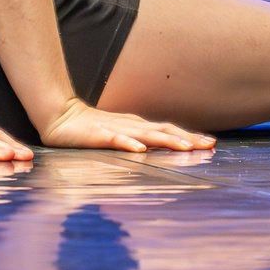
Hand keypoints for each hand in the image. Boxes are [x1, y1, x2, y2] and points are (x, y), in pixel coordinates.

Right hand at [36, 98, 213, 154]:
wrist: (59, 117)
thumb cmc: (90, 129)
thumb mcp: (119, 136)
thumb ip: (137, 142)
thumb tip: (158, 152)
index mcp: (137, 127)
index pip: (169, 131)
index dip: (189, 136)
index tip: (210, 143)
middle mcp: (131, 126)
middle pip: (164, 131)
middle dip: (188, 138)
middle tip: (209, 145)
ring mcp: (115, 130)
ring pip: (146, 135)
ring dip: (167, 141)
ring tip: (185, 147)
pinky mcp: (96, 135)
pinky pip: (114, 140)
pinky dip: (128, 144)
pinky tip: (139, 150)